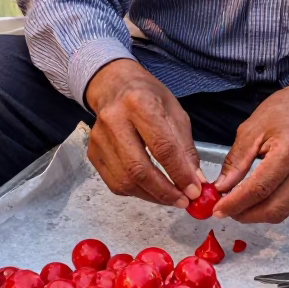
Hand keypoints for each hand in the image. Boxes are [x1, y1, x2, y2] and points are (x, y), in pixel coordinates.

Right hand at [85, 59, 202, 206]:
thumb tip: (195, 181)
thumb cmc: (148, 97)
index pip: (162, 147)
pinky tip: (151, 189)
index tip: (195, 191)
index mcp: (139, 104)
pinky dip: (137, 192)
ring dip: (152, 196)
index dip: (180, 173)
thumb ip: (185, 148)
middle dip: (164, 191)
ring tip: (171, 198)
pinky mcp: (93, 153)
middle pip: (139, 168)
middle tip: (183, 201)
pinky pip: (115, 183)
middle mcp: (114, 120)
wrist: (114, 86)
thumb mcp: (175, 113)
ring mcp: (99, 138)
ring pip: (125, 181)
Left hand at [212, 79, 288, 223]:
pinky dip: (270, 207)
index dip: (236, 203)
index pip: (260, 188)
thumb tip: (221, 188)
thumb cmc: (282, 111)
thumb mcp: (251, 129)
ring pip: (282, 212)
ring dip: (257, 215)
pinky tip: (255, 200)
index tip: (217, 209)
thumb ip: (236, 161)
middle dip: (246, 214)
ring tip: (237, 206)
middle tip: (225, 210)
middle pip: (274, 208)